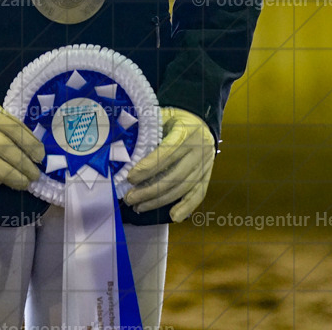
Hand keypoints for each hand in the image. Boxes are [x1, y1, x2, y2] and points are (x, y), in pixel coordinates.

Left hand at [123, 107, 214, 221]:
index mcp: (185, 133)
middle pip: (173, 176)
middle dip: (149, 190)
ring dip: (160, 201)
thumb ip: (148, 129)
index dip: (148, 168)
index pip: (166, 154)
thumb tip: (123, 144)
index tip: (130, 178)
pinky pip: (198, 194)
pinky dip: (187, 207)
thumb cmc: (176, 118)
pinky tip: (173, 216)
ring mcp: (204, 164)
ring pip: (182, 188)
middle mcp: (198, 151)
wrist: (202, 120)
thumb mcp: (163, 115)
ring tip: (139, 206)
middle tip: (129, 197)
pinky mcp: (207, 175)